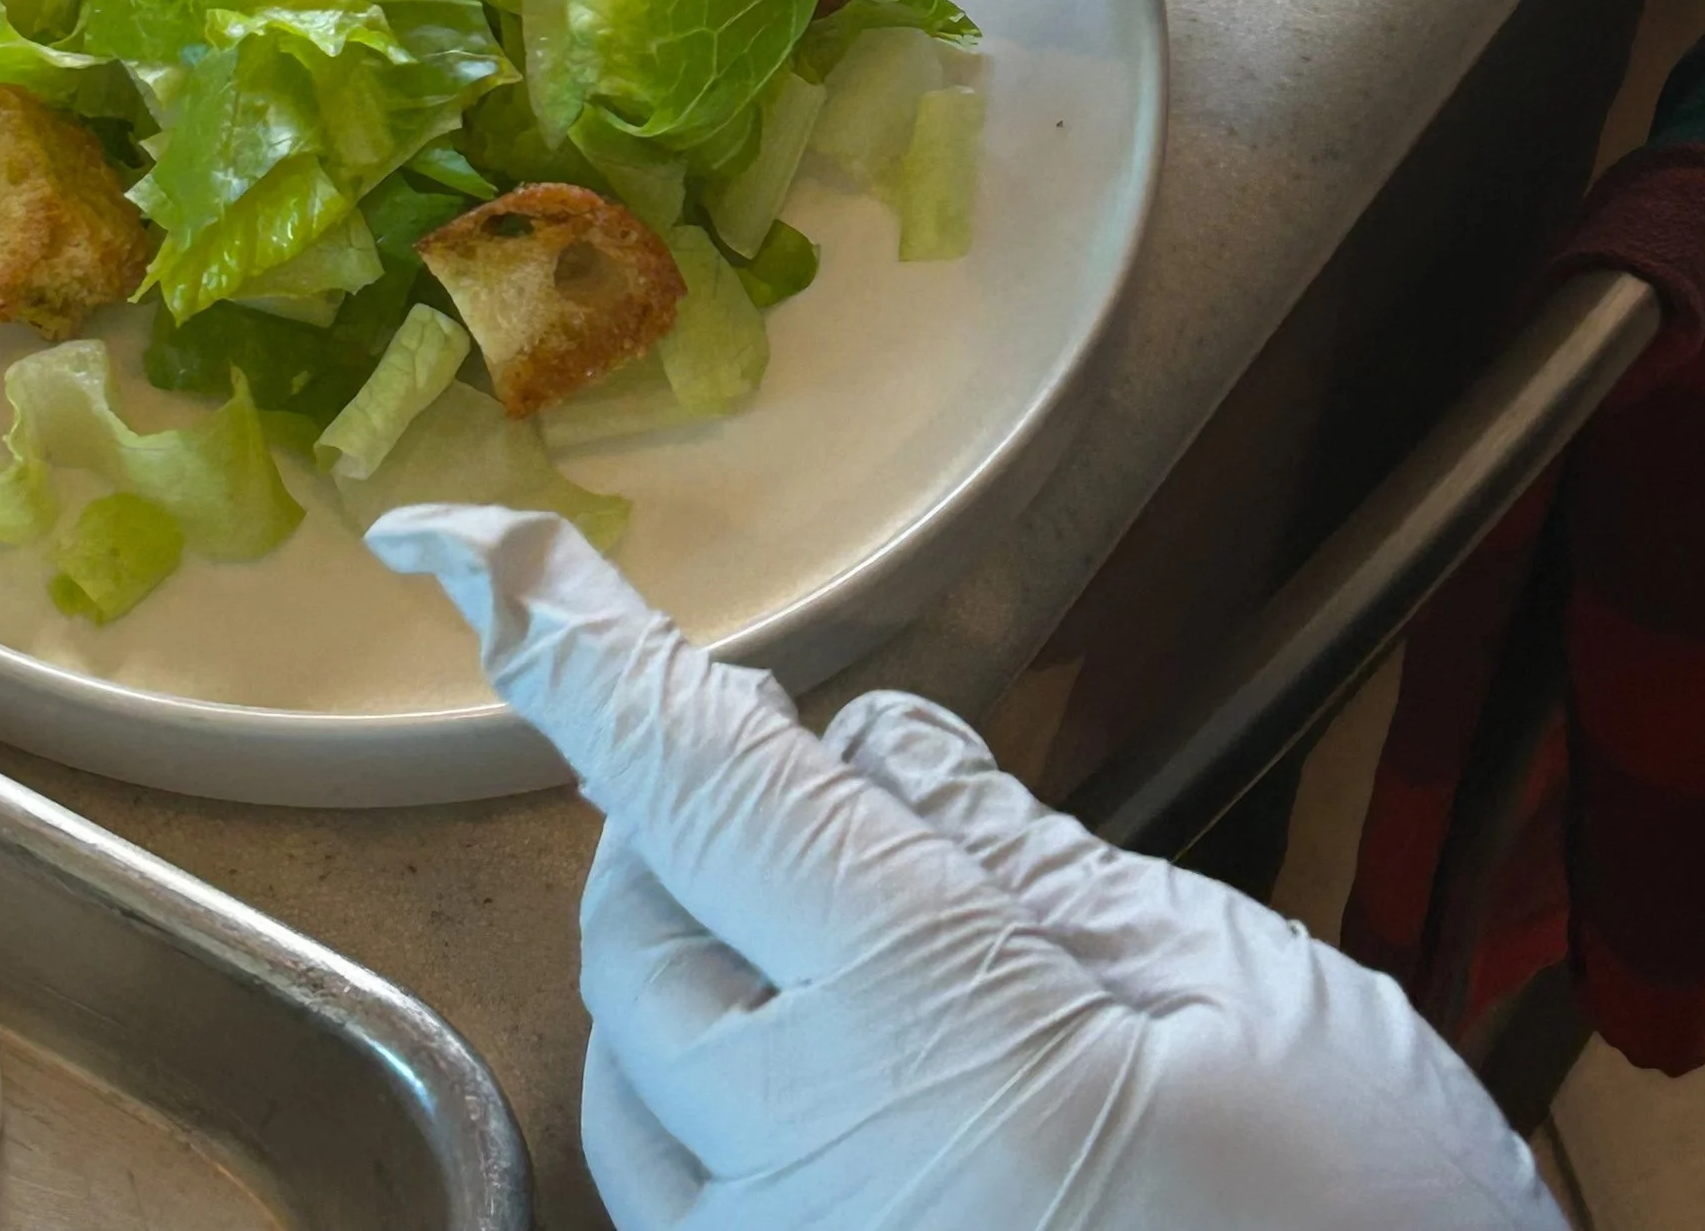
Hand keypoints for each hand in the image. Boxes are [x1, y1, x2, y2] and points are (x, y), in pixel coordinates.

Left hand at [370, 504, 1558, 1230]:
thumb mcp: (1244, 1001)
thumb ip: (1030, 859)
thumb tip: (867, 744)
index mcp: (923, 1027)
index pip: (693, 781)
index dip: (568, 640)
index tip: (460, 540)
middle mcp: (799, 1169)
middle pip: (639, 918)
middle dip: (680, 804)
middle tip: (793, 756)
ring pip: (627, 1071)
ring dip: (680, 953)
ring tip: (813, 917)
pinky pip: (675, 1202)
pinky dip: (702, 1097)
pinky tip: (822, 1074)